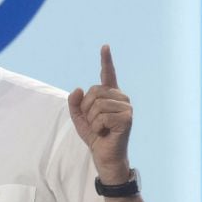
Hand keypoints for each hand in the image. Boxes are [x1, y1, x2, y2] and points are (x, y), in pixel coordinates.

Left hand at [68, 45, 131, 183]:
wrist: (104, 155)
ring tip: (101, 128)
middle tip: (95, 122)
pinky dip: (97, 126)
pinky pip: (102, 116)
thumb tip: (78, 89)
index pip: (108, 74)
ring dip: (92, 120)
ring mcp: (126, 107)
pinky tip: (105, 133)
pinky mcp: (127, 118)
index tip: (105, 46)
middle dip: (87, 109)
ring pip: (97, 104)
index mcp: (110, 96)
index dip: (106, 60)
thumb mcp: (79, 118)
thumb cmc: (95, 136)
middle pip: (94, 91)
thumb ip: (74, 103)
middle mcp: (120, 98)